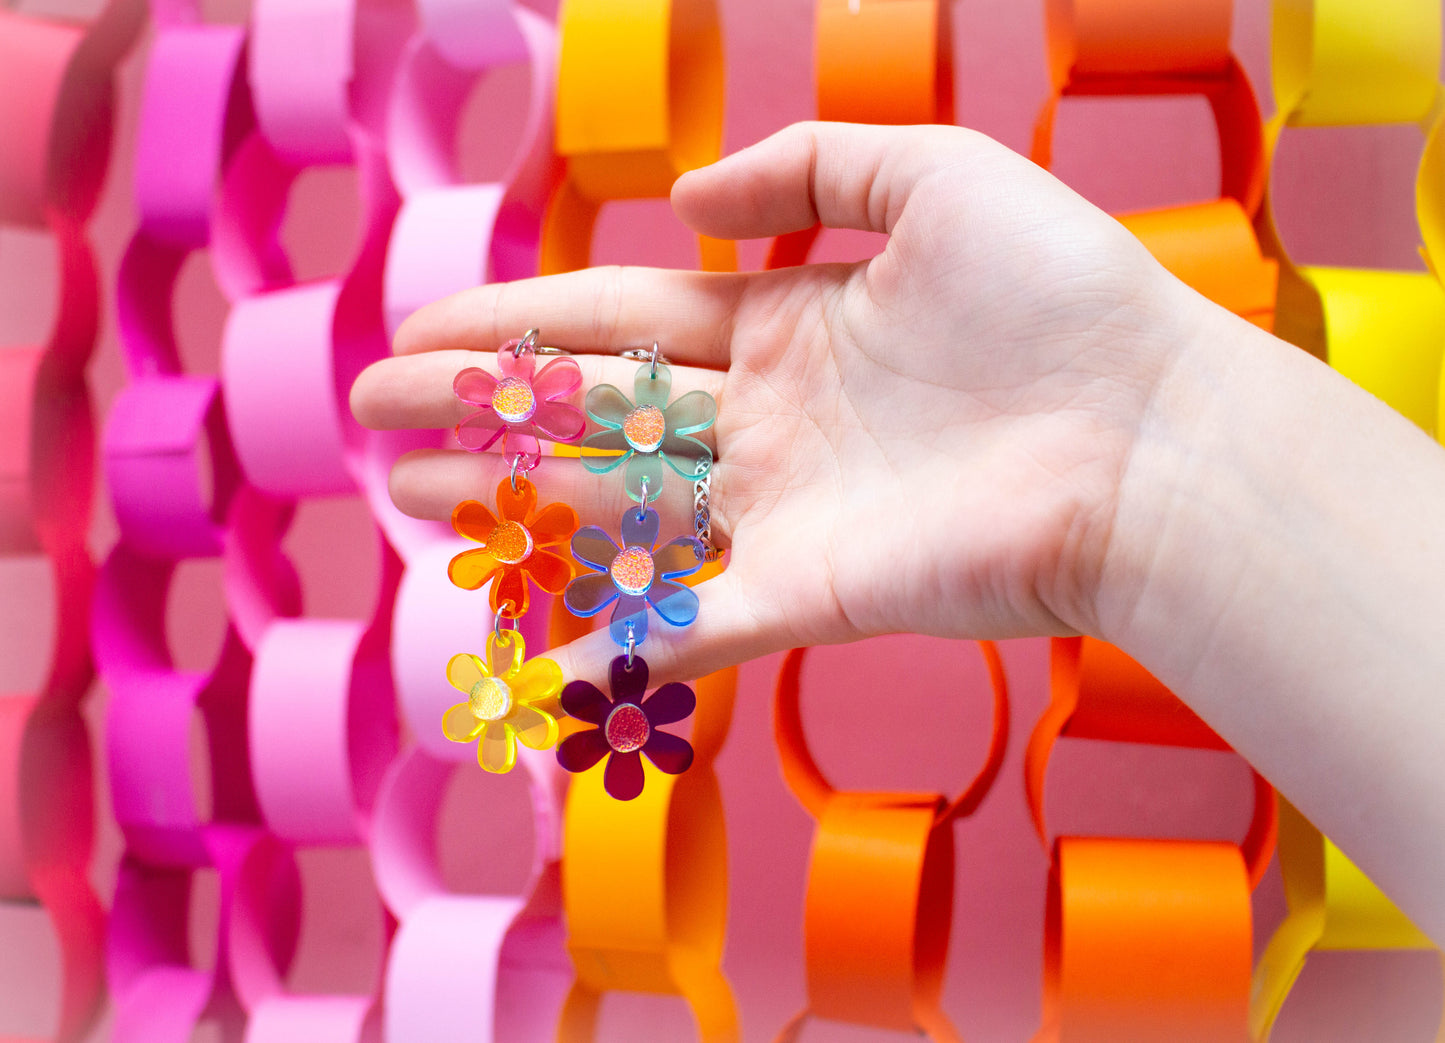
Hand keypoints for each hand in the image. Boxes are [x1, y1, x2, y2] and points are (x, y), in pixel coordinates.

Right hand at [352, 121, 1207, 683]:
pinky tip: (517, 669)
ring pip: (613, 512)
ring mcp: (779, 513)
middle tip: (374, 410)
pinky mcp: (804, 595)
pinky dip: (603, 656)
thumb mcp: (934, 178)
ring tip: (409, 497)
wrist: (1150, 437)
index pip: (623, 321)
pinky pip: (682, 630)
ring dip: (508, 509)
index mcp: (788, 325)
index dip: (522, 319)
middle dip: (481, 409)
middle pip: (592, 414)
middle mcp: (769, 422)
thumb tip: (697, 196)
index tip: (428, 321)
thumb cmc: (1062, 298)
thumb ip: (812, 165)